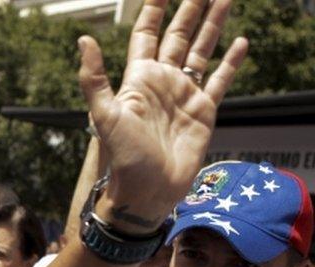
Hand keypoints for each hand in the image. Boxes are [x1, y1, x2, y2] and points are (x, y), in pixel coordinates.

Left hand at [78, 0, 248, 233]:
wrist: (146, 191)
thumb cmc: (122, 157)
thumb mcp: (104, 114)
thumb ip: (94, 78)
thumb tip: (82, 39)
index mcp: (138, 79)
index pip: (146, 34)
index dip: (154, 10)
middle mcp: (162, 82)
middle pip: (178, 36)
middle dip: (189, 10)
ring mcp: (183, 94)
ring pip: (201, 51)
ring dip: (212, 26)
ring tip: (225, 0)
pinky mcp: (203, 111)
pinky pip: (220, 80)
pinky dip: (231, 62)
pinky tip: (240, 42)